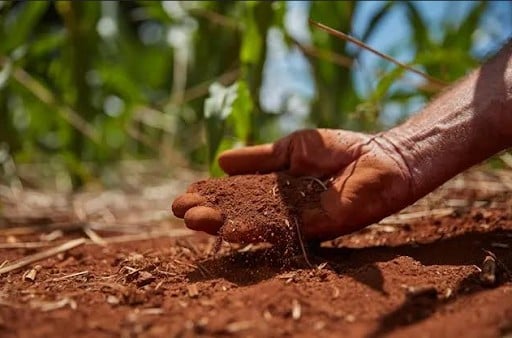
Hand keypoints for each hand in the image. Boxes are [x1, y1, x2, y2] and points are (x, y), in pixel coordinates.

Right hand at [172, 128, 416, 241]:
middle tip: (180, 212)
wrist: (378, 155)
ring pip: (254, 227)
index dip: (210, 197)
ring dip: (223, 225)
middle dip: (209, 214)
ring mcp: (296, 220)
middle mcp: (281, 209)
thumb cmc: (338, 149)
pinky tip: (230, 227)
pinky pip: (280, 230)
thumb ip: (258, 158)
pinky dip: (254, 230)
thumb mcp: (290, 148)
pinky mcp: (315, 227)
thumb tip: (220, 161)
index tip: (184, 195)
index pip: (235, 196)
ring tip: (193, 221)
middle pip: (238, 214)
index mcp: (274, 191)